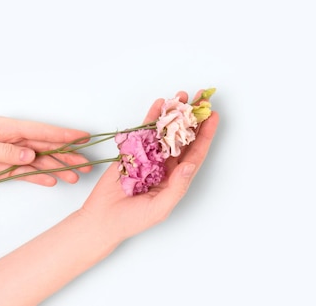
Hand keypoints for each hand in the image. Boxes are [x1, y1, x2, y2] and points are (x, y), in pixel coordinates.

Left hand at [0, 116, 92, 186]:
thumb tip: (30, 155)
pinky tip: (53, 181)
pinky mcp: (3, 168)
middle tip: (86, 164)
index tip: (83, 137)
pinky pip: (26, 173)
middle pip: (46, 147)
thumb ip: (4, 152)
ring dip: (58, 168)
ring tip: (75, 177)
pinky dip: (40, 177)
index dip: (63, 134)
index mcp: (7, 128)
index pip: (41, 131)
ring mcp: (9, 154)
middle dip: (68, 154)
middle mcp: (12, 140)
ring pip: (40, 161)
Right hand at [79, 90, 219, 240]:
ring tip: (182, 94)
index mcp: (176, 178)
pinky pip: (144, 131)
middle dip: (193, 117)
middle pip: (184, 136)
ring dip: (173, 112)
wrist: (102, 219)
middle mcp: (166, 165)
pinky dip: (151, 117)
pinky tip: (159, 104)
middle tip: (202, 97)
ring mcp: (149, 156)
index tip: (213, 116)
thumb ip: (176, 188)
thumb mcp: (159, 208)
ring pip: (165, 130)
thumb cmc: (132, 220)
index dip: (206, 134)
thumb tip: (190, 165)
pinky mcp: (132, 151)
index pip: (196, 152)